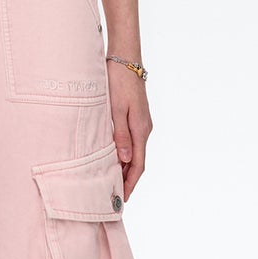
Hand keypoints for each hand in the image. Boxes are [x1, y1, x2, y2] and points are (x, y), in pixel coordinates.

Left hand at [107, 64, 151, 197]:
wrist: (126, 59)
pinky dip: (125, 154)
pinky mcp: (137, 117)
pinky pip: (132, 142)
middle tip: (115, 196)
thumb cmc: (118, 81)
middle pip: (138, 161)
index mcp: (140, 129)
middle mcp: (144, 128)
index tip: (123, 199)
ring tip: (113, 182)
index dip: (130, 183)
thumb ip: (120, 135)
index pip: (138, 164)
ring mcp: (142, 123)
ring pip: (135, 152)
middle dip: (128, 180)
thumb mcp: (116, 109)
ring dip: (126, 168)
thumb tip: (124, 160)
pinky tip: (115, 158)